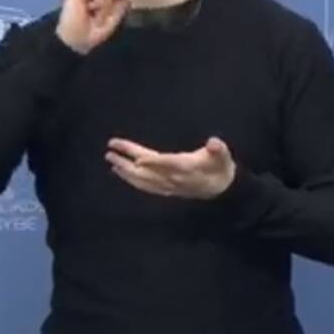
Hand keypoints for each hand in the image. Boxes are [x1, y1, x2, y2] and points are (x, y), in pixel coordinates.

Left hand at [105, 137, 236, 198]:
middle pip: (147, 171)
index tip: (137, 158)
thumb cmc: (220, 167)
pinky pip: (146, 186)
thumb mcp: (222, 156)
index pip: (167, 164)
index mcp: (187, 167)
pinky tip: (123, 174)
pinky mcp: (166, 189)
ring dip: (126, 172)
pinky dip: (133, 180)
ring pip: (143, 180)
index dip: (153, 162)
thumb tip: (213, 143)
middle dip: (128, 162)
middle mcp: (174, 178)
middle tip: (110, 152)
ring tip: (112, 162)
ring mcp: (169, 186)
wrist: (222, 190)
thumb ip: (218, 149)